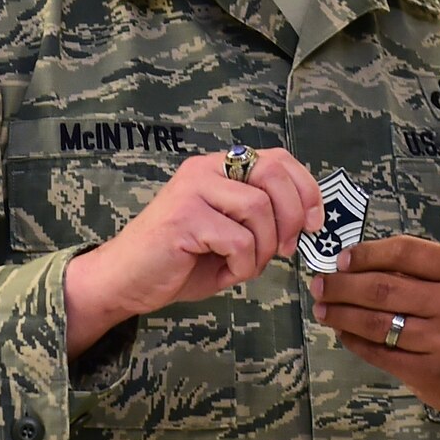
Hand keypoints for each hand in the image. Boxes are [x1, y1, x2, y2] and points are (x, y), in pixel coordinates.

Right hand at [64, 149, 322, 356]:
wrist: (125, 281)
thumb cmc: (180, 260)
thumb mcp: (231, 232)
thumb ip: (262, 218)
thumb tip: (307, 221)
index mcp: (218, 167)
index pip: (278, 158)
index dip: (306, 188)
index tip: (314, 223)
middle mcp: (205, 169)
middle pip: (273, 174)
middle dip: (292, 215)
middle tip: (285, 248)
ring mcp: (192, 190)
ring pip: (259, 209)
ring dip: (264, 248)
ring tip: (246, 266)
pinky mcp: (184, 218)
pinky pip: (239, 240)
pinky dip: (244, 265)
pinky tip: (228, 272)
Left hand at [310, 235, 439, 426]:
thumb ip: (428, 271)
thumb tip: (367, 264)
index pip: (406, 251)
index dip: (367, 253)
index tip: (342, 259)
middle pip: (383, 288)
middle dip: (342, 285)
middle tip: (320, 284)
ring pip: (376, 323)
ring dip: (341, 314)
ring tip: (322, 308)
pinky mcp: (430, 374)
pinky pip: (380, 354)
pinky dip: (355, 342)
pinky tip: (344, 334)